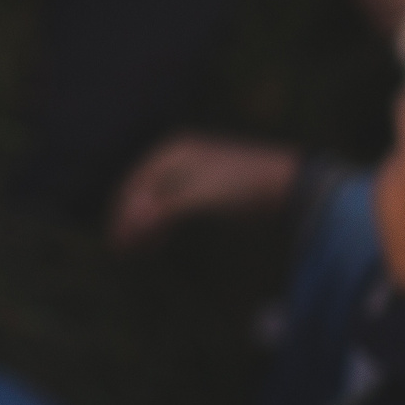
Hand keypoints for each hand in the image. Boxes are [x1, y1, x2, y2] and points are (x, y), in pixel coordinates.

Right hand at [109, 133, 300, 247]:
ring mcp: (193, 173)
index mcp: (172, 151)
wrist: (289, 186)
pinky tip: (157, 242)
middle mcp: (179, 157)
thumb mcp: (199, 197)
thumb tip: (129, 223)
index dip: (122, 215)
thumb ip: (163, 210)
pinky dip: (161, 225)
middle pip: (142, 193)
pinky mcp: (207, 189)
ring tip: (136, 252)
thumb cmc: (242, 186)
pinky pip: (172, 207)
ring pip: (156, 202)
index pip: (135, 184)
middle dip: (129, 223)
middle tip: (120, 253)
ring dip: (143, 227)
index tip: (115, 244)